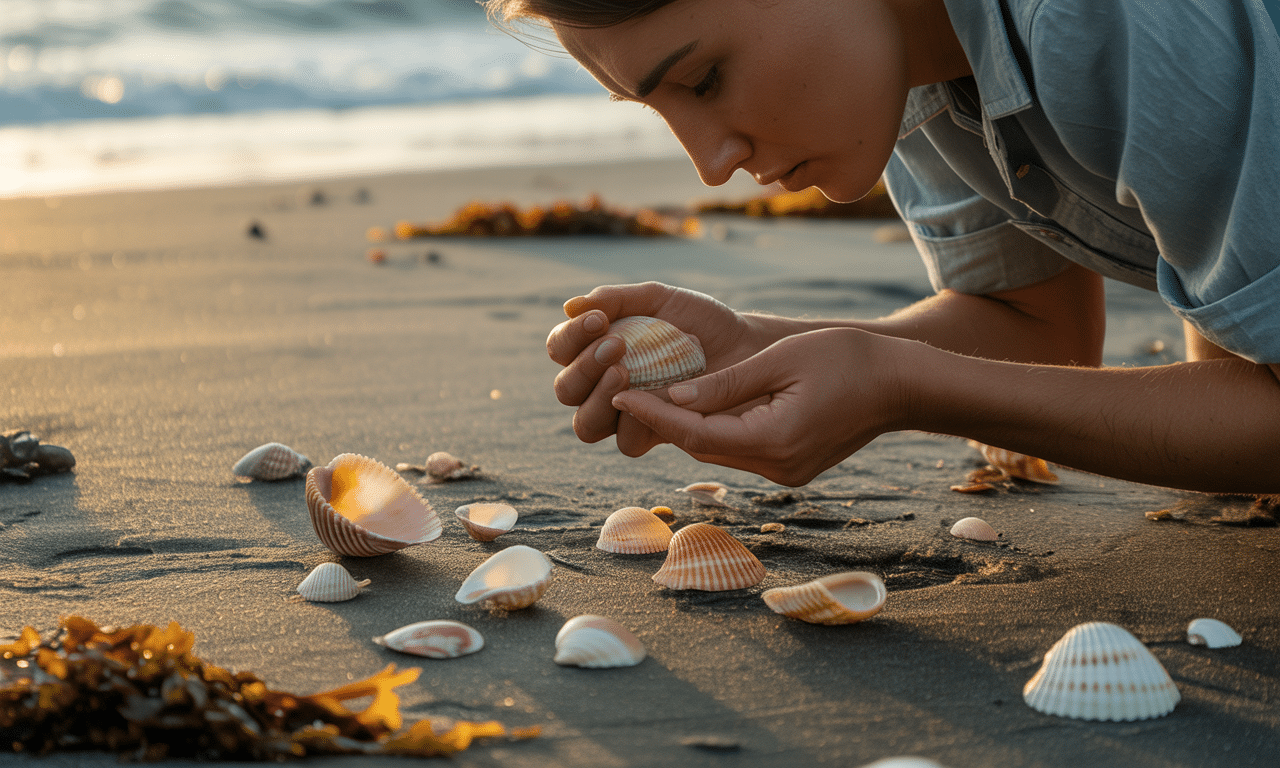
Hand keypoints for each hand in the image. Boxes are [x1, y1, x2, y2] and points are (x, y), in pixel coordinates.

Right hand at [547, 282, 788, 453]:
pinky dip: (634, 421)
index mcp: (596, 350)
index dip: (571, 337)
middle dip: (583, 369)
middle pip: (566, 391)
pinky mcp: (654, 435)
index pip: (561, 348)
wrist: (747, 350)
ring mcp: (626, 414)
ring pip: (586, 425)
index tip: (599, 320)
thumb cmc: (700, 322)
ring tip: (626, 373)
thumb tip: (571, 306)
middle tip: (615, 346)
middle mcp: (602, 386)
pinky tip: (655, 401)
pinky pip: (627, 441)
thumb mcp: (660, 300)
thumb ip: (617, 300)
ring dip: (598, 400)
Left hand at [610, 328, 907, 485]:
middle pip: (701, 447)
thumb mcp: (782, 360)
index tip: (618, 393)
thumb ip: (725, 383)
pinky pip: (739, 449)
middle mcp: (777, 467)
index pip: (694, 432)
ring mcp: (785, 473)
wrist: (902, 385)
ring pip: (718, 450)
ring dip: (687, 426)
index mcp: (775, 440)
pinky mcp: (791, 468)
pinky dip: (715, 429)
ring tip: (650, 394)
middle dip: (662, 421)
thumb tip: (672, 396)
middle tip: (622, 388)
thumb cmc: (849, 360)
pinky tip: (695, 405)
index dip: (652, 413)